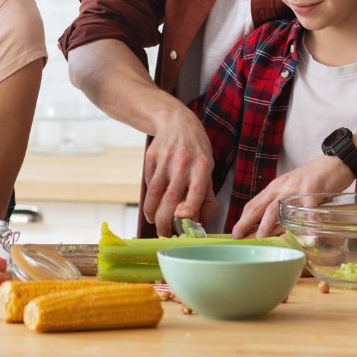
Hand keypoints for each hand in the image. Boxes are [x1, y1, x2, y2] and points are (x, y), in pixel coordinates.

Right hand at [141, 107, 216, 235]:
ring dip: (151, 212)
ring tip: (154, 222)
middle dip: (164, 221)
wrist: (177, 122)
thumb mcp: (208, 170)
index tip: (182, 222)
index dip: (188, 209)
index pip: (196, 192)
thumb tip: (200, 224)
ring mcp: (164, 159)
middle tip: (164, 233)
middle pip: (170, 197)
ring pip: (153, 193)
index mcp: (202, 167)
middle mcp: (183, 163)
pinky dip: (149, 196)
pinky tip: (153, 202)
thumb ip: (206, 198)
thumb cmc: (197, 151)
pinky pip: (147, 182)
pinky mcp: (150, 157)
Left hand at [230, 155, 353, 238]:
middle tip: (237, 236)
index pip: (254, 204)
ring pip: (277, 208)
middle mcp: (282, 187)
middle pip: (260, 206)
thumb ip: (284, 207)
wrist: (335, 161)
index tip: (235, 232)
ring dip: (267, 224)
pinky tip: (304, 235)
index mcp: (276, 188)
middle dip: (246, 222)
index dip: (243, 218)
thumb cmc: (314, 180)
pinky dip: (305, 223)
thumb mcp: (294, 191)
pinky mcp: (313, 188)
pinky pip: (307, 209)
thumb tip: (274, 230)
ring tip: (261, 238)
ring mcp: (296, 188)